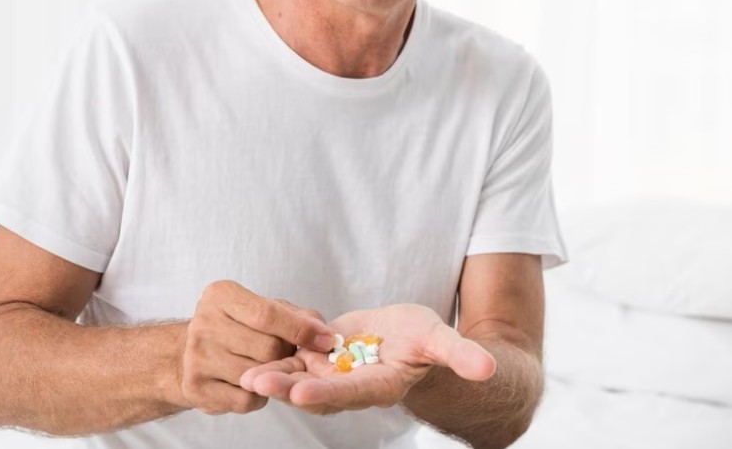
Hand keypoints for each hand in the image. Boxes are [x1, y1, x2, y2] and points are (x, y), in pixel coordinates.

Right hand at [178, 280, 334, 414]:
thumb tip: (326, 337)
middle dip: (287, 354)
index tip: (326, 341)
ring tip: (266, 366)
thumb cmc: (240, 327)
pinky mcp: (197, 388)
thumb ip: (299, 317)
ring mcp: (196, 357)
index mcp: (221, 296)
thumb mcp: (266, 309)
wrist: (191, 353)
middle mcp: (203, 324)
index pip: (268, 314)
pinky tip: (251, 384)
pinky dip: (258, 396)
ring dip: (273, 376)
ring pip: (259, 376)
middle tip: (286, 354)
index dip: (301, 330)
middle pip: (268, 348)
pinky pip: (246, 399)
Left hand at [239, 303, 495, 414]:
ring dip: (272, 376)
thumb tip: (488, 367)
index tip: (303, 393)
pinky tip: (247, 351)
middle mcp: (350, 385)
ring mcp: (331, 372)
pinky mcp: (317, 357)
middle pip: (315, 389)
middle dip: (287, 388)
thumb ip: (460, 355)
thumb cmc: (423, 339)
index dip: (327, 392)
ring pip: (297, 376)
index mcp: (380, 385)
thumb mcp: (440, 339)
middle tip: (258, 383)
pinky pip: (292, 358)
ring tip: (243, 373)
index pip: (351, 393)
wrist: (402, 338)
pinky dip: (273, 356)